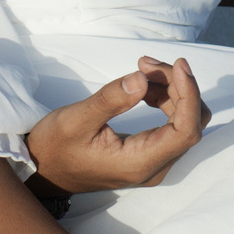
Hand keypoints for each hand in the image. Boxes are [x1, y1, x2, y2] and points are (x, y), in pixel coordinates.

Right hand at [26, 57, 207, 195]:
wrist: (43, 170)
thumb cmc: (55, 147)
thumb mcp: (76, 119)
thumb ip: (111, 100)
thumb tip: (142, 79)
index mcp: (139, 163)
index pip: (186, 131)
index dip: (189, 94)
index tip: (179, 64)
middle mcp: (154, 167)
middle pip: (190, 123)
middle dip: (178, 86)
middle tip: (146, 62)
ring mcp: (154, 162)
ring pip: (184, 122)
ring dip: (172, 89)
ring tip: (143, 67)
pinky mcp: (149, 153)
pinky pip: (172, 124)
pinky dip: (165, 98)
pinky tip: (144, 84)